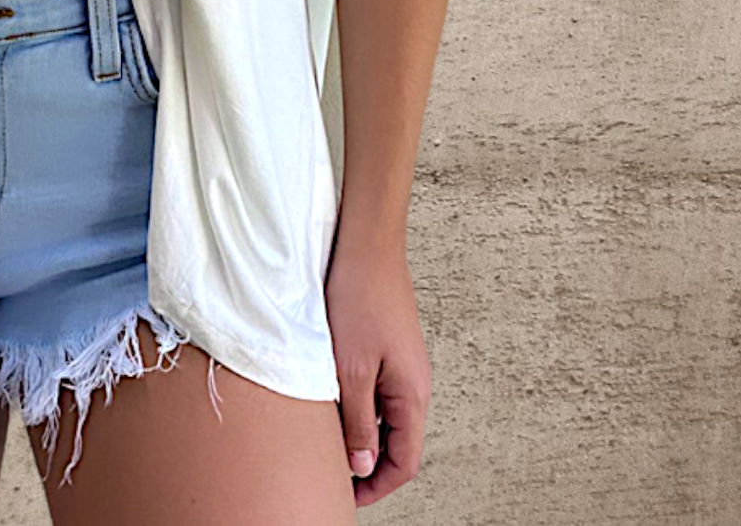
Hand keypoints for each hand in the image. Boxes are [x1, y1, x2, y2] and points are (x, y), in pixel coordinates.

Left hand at [324, 238, 431, 507]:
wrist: (365, 245)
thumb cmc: (359, 299)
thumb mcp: (351, 370)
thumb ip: (358, 421)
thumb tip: (363, 466)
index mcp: (412, 395)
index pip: (403, 461)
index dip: (376, 485)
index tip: (347, 497)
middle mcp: (413, 384)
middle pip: (396, 442)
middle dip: (367, 463)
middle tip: (332, 472)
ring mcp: (401, 364)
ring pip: (384, 416)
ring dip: (360, 432)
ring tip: (327, 439)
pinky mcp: (386, 346)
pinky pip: (376, 390)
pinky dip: (357, 404)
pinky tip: (331, 400)